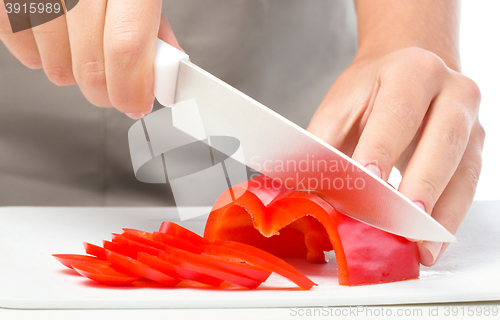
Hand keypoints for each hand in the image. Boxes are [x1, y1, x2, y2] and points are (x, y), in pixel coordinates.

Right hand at [0, 0, 181, 118]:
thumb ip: (154, 28)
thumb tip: (164, 71)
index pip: (126, 47)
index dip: (132, 88)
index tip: (137, 102)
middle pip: (90, 68)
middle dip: (108, 91)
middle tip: (117, 86)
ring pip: (58, 70)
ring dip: (76, 72)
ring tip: (84, 42)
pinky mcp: (5, 1)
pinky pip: (26, 55)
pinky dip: (44, 56)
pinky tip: (57, 34)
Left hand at [308, 47, 484, 265]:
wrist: (409, 68)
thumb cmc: (371, 90)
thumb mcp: (341, 105)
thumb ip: (323, 143)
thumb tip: (301, 188)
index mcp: (413, 71)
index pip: (398, 112)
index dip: (382, 147)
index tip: (367, 180)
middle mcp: (453, 91)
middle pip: (442, 141)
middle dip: (421, 184)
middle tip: (399, 220)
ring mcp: (471, 122)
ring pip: (463, 170)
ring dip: (441, 212)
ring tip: (419, 246)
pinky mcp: (476, 149)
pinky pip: (467, 187)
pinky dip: (449, 218)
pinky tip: (431, 242)